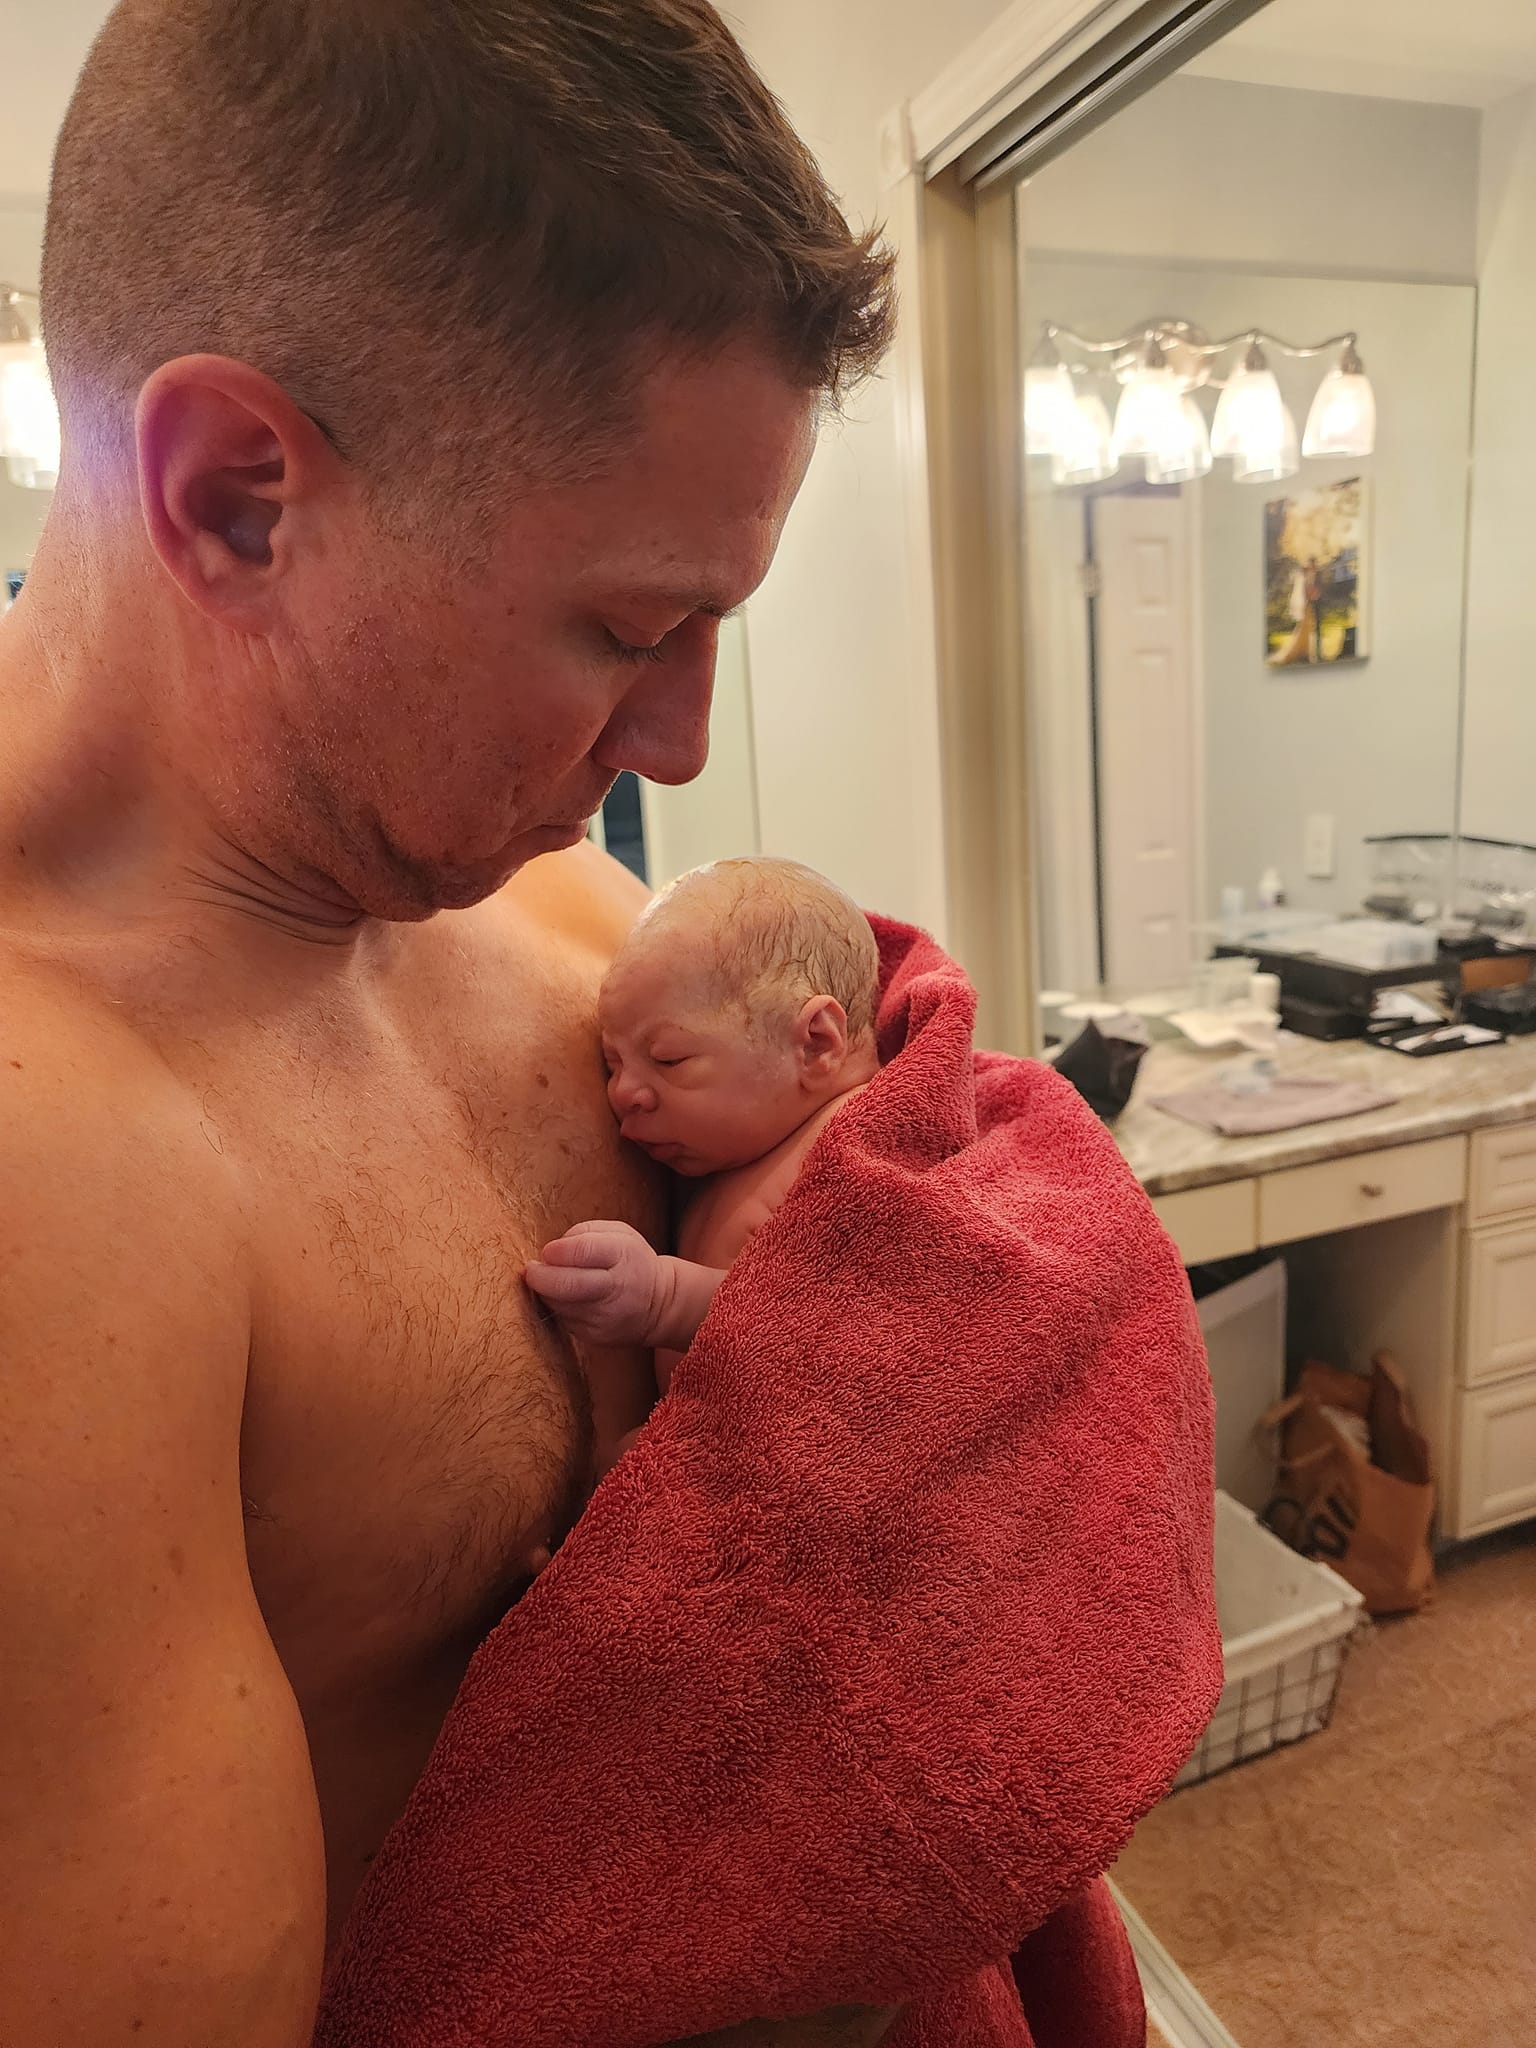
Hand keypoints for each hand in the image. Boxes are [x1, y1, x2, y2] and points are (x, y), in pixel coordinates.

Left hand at [525, 1221, 666, 1346]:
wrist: (659, 1305)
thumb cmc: (631, 1261)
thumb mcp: (619, 1234)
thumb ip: (584, 1233)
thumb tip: (550, 1252)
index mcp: (622, 1255)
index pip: (583, 1251)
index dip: (557, 1251)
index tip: (547, 1251)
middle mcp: (615, 1289)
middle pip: (567, 1285)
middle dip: (540, 1277)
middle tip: (531, 1270)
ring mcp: (605, 1317)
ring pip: (560, 1305)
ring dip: (547, 1292)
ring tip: (552, 1281)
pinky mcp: (595, 1336)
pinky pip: (564, 1320)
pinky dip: (559, 1307)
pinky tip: (567, 1299)